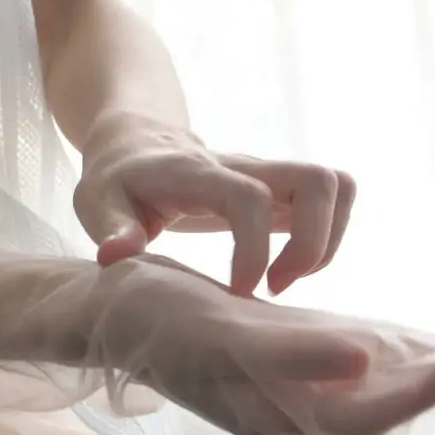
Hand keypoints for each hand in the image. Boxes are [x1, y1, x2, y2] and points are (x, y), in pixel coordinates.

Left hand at [74, 115, 357, 297]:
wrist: (138, 143)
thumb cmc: (118, 181)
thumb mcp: (97, 203)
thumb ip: (110, 229)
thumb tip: (117, 256)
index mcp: (197, 173)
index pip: (249, 198)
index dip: (255, 250)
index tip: (239, 292)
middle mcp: (245, 165)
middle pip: (317, 180)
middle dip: (312, 245)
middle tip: (274, 287)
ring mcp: (270, 173)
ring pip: (337, 185)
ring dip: (327, 241)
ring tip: (287, 279)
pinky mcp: (284, 188)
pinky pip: (335, 198)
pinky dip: (329, 238)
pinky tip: (291, 268)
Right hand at [92, 254, 434, 434]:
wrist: (107, 312)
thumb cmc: (155, 321)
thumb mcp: (221, 332)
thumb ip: (293, 354)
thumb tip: (366, 363)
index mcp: (277, 414)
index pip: (367, 416)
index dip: (421, 396)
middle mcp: (292, 410)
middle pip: (383, 406)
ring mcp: (290, 387)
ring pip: (376, 386)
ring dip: (430, 369)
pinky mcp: (287, 359)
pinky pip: (355, 361)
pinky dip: (398, 351)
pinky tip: (431, 337)